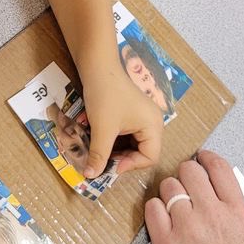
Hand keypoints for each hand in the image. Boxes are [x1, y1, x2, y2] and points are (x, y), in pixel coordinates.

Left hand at [82, 64, 162, 178]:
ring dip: (117, 150)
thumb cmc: (105, 96)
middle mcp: (152, 122)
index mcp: (153, 126)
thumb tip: (90, 176)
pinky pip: (127, 134)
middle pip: (143, 151)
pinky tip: (100, 140)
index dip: (130, 165)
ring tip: (100, 152)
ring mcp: (142, 117)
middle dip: (122, 159)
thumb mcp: (102, 129)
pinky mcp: (131, 113)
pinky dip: (115, 140)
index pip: (150, 157)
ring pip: (133, 144)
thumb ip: (99, 155)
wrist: (97, 67)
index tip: (110, 166)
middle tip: (103, 162)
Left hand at [145, 151, 243, 243]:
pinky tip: (163, 221)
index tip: (202, 159)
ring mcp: (186, 228)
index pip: (219, 168)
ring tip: (175, 209)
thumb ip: (236, 218)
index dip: (207, 159)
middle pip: (190, 171)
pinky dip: (155, 210)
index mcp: (239, 215)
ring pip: (168, 187)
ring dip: (170, 193)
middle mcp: (212, 215)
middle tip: (186, 187)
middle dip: (187, 175)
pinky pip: (152, 209)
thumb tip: (221, 200)